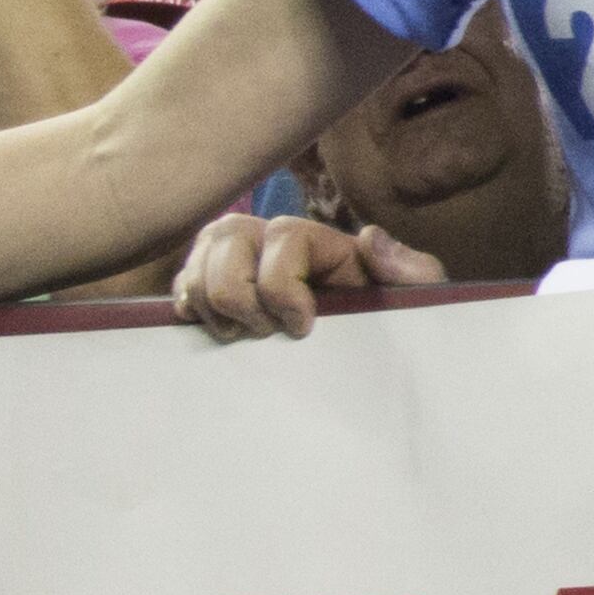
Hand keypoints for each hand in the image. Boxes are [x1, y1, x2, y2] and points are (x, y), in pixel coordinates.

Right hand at [175, 211, 447, 340]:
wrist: (355, 357)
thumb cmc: (382, 321)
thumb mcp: (413, 299)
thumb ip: (409, 270)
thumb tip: (369, 238)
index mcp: (315, 239)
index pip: (285, 237)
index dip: (284, 286)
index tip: (302, 327)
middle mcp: (267, 239)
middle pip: (227, 238)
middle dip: (240, 296)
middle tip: (265, 333)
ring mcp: (231, 259)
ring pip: (197, 260)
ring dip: (212, 305)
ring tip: (240, 334)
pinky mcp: (205, 284)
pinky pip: (180, 285)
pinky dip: (188, 307)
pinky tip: (212, 328)